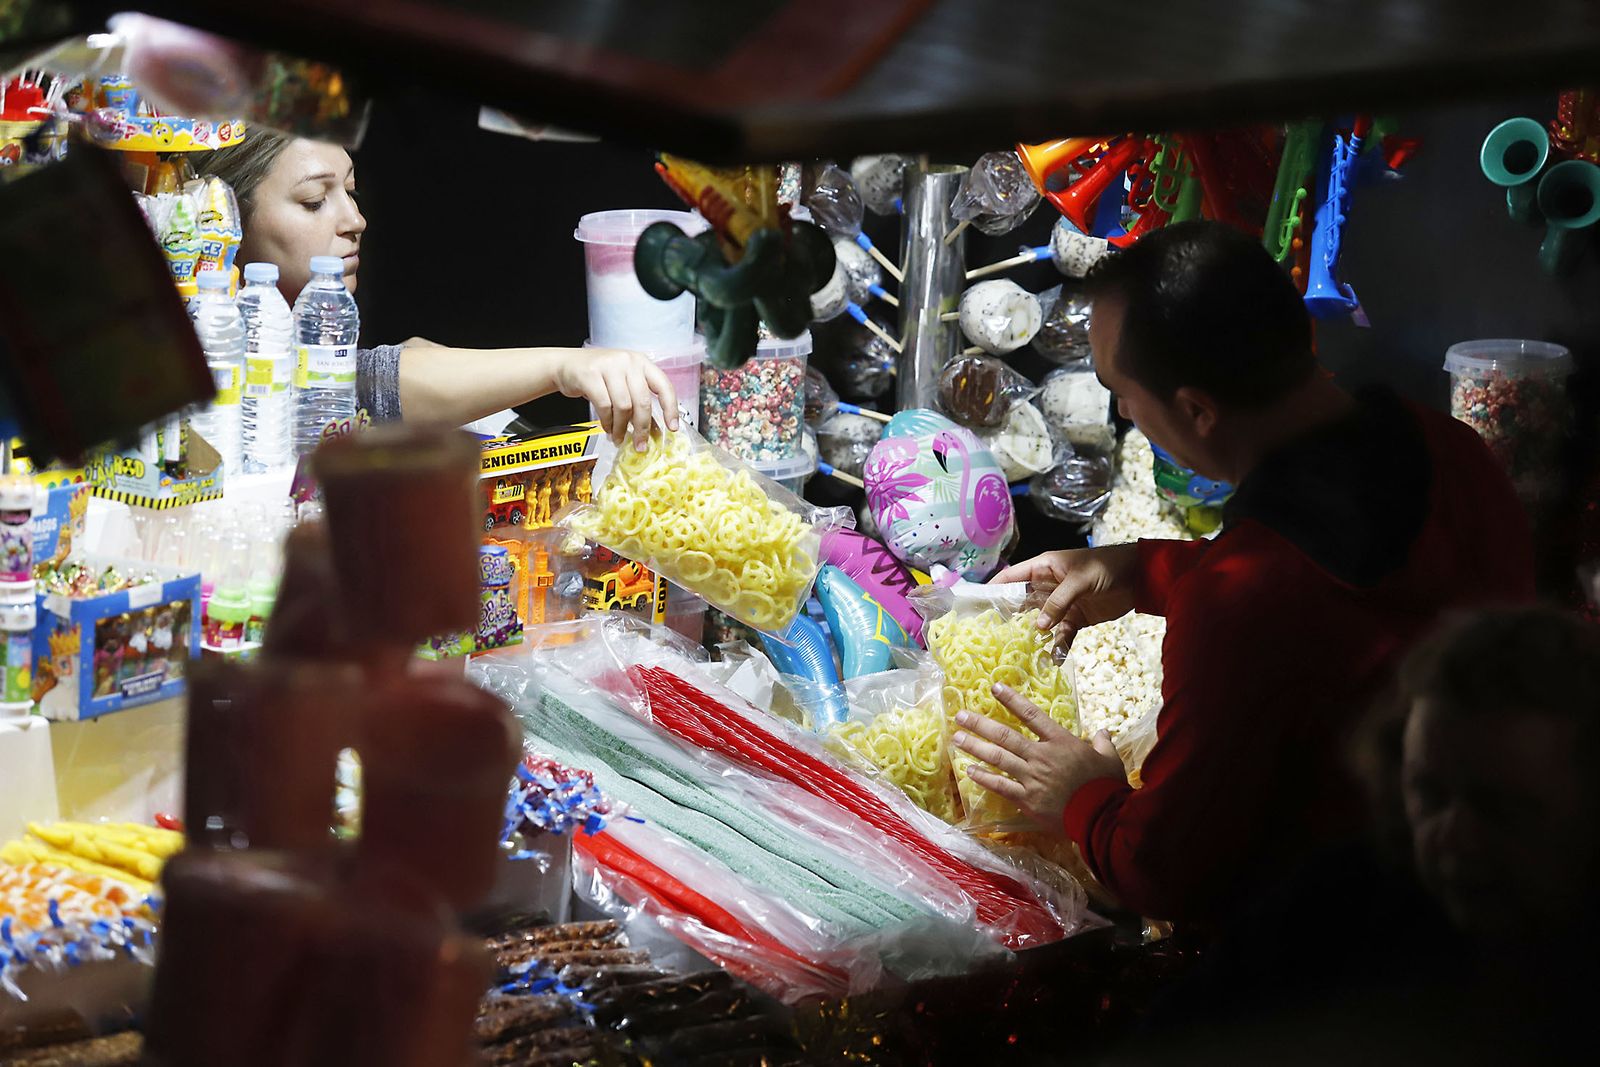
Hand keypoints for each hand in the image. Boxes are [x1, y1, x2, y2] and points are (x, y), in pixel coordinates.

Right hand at [555, 349, 678, 449]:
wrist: (567, 365)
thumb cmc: (598, 376)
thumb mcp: (623, 384)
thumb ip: (638, 402)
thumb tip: (654, 430)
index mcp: (641, 363)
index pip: (664, 386)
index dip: (670, 408)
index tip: (672, 427)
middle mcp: (628, 361)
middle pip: (642, 401)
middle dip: (642, 427)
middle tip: (640, 445)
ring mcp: (609, 366)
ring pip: (623, 406)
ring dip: (621, 428)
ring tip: (618, 437)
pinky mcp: (590, 374)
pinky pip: (604, 406)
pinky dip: (607, 422)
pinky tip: (607, 428)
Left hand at [951, 683, 1126, 832]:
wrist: (1102, 816)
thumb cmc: (1106, 785)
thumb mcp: (1109, 759)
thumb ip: (1103, 743)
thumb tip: (1103, 732)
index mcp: (1061, 742)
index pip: (1032, 715)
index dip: (1012, 700)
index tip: (995, 687)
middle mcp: (1041, 756)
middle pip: (1005, 736)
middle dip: (980, 724)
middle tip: (960, 716)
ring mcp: (1032, 778)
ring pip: (998, 758)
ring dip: (976, 747)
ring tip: (957, 738)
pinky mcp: (1027, 799)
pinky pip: (1001, 786)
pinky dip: (984, 778)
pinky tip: (969, 772)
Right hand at [991, 544, 1138, 648]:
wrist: (1140, 577)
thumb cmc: (1106, 567)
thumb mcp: (1080, 580)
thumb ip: (1058, 602)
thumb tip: (1037, 626)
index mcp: (1043, 568)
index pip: (1011, 578)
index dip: (993, 590)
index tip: (976, 606)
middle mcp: (1047, 586)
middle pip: (1021, 603)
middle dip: (1009, 619)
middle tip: (993, 638)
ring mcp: (1061, 604)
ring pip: (1040, 622)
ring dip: (1032, 636)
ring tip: (1020, 653)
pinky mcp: (1076, 618)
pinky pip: (1061, 634)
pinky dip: (1058, 646)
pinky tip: (1053, 659)